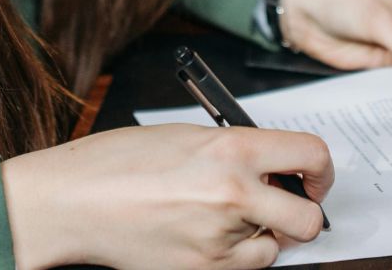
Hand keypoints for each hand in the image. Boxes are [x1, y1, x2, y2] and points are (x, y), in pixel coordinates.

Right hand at [0, 124, 333, 269]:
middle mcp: (233, 194)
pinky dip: (235, 254)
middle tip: (284, 204)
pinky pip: (246, 266)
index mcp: (230, 149)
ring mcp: (220, 238)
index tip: (313, 177)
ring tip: (220, 217)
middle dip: (302, 212)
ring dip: (260, 234)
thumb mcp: (183, 136)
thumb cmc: (114, 163)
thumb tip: (271, 164)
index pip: (312, 155)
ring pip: (275, 246)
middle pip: (309, 217)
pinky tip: (203, 235)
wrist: (71, 201)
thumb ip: (233, 149)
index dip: (320, 170)